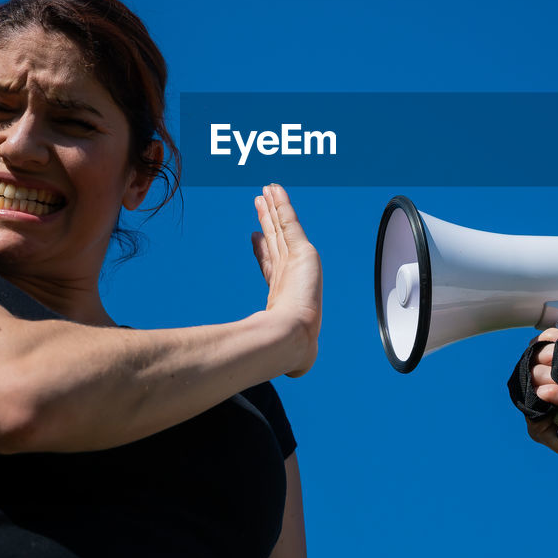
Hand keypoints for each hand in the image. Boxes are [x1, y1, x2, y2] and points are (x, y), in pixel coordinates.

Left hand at [252, 184, 322, 376]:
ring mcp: (299, 259)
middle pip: (277, 239)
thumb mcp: (267, 342)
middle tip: (261, 202)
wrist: (292, 337)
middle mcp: (292, 272)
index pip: (271, 263)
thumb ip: (259, 348)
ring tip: (266, 189)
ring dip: (274, 207)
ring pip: (282, 226)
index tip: (254, 236)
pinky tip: (274, 190)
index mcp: (284, 291)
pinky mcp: (303, 250)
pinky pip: (288, 220)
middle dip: (269, 221)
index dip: (263, 249)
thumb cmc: (284, 344)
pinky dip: (282, 204)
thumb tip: (254, 368)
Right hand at [525, 328, 557, 472]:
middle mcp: (551, 382)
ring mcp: (543, 403)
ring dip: (554, 378)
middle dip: (555, 358)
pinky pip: (531, 403)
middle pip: (535, 357)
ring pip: (531, 377)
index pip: (545, 344)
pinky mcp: (538, 424)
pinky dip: (549, 396)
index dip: (551, 339)